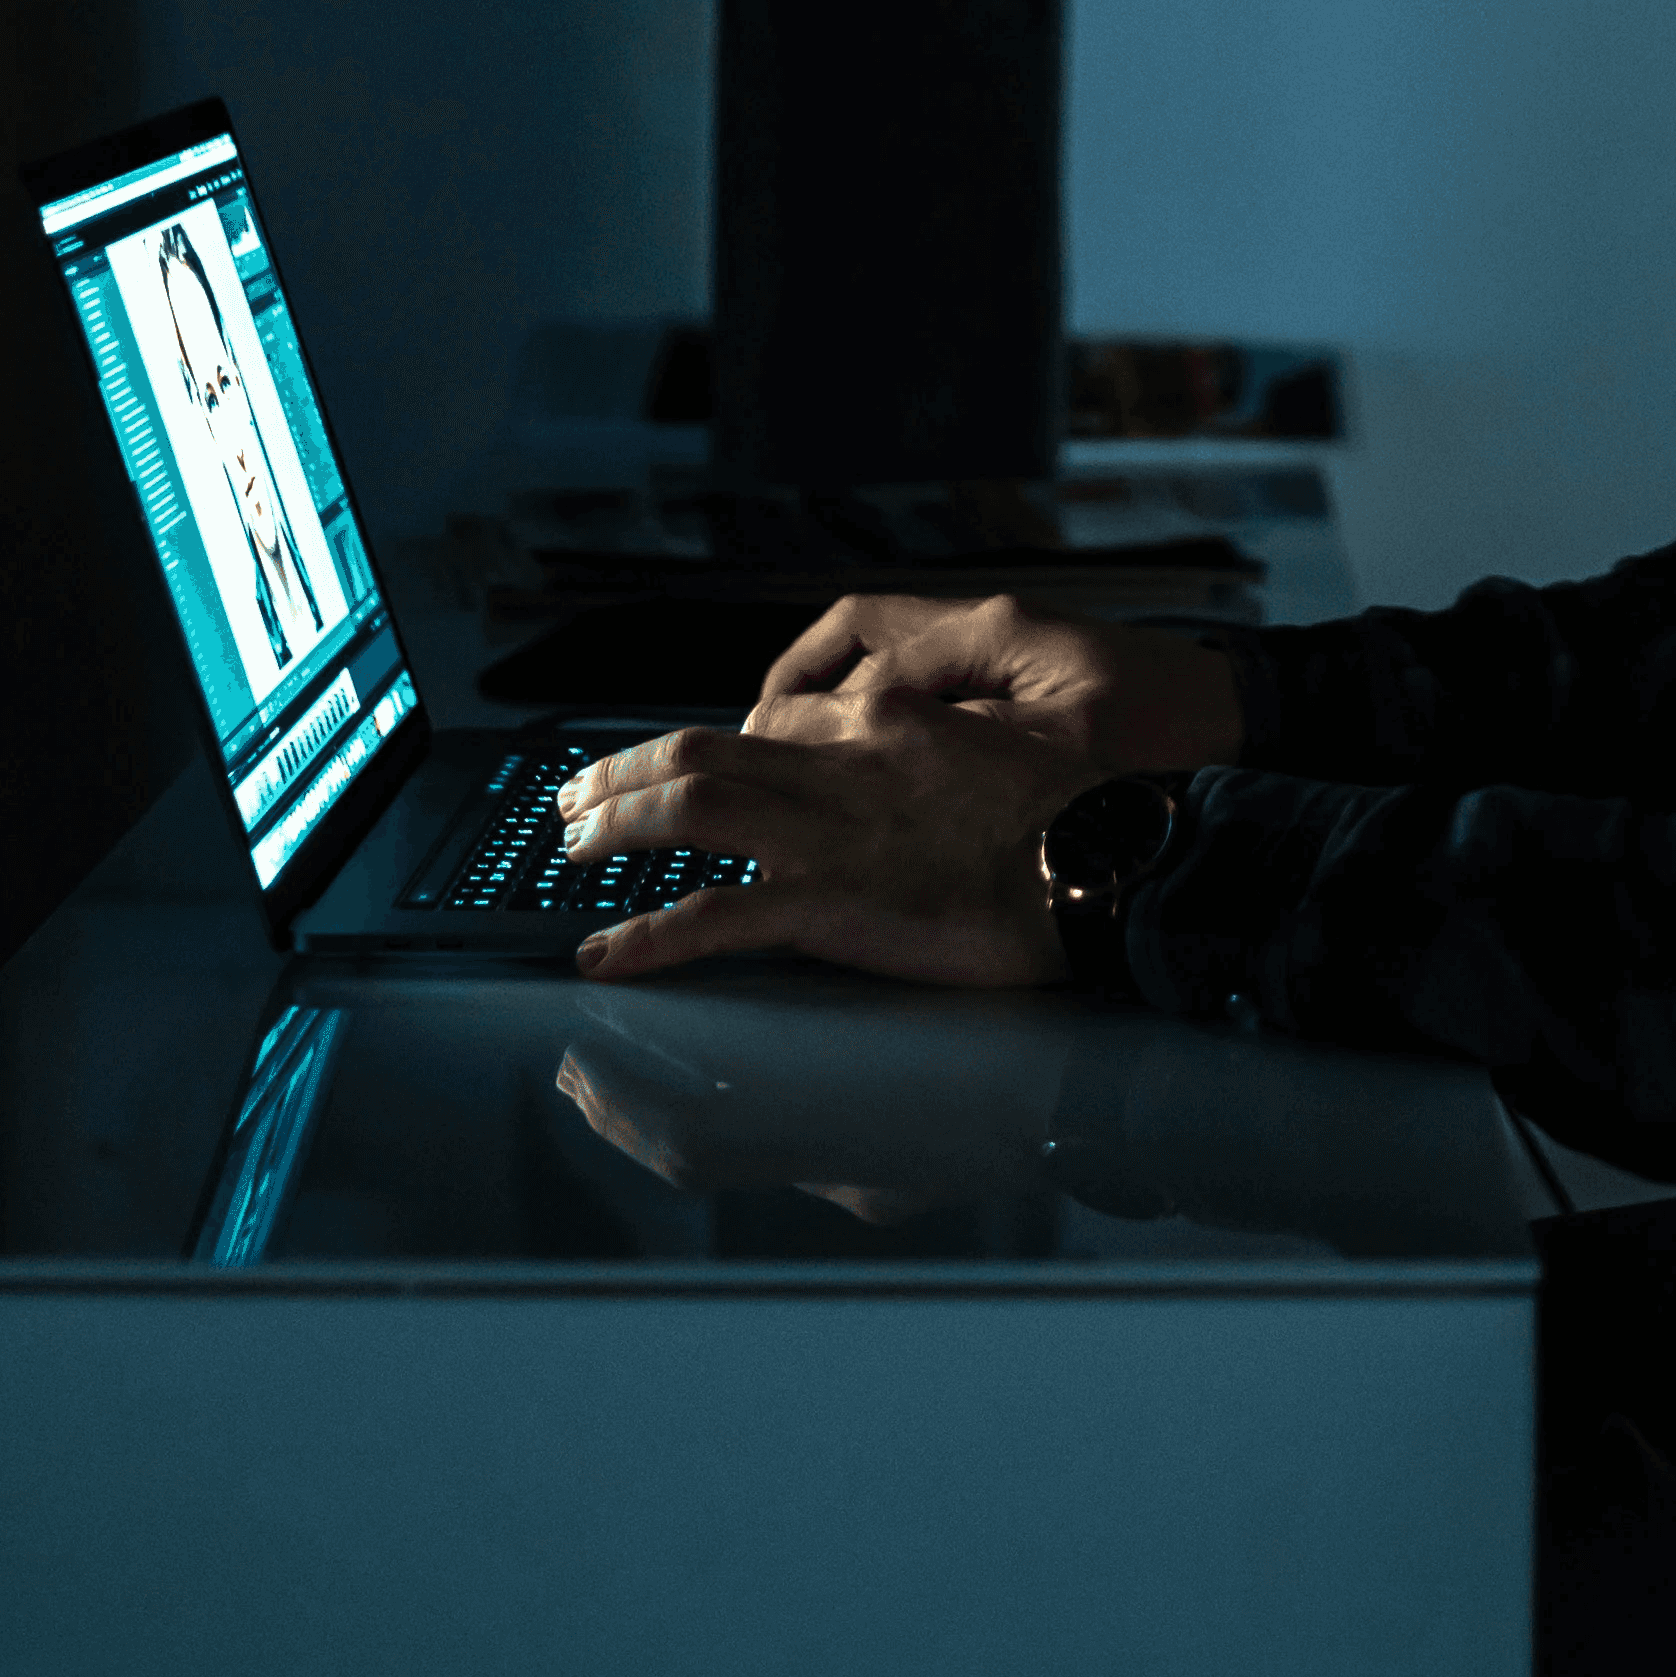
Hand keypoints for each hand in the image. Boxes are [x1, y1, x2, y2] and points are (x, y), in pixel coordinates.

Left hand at [552, 681, 1080, 989]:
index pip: (771, 720)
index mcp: (887, 724)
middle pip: (700, 751)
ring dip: (614, 826)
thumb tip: (908, 764)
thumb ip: (938, 751)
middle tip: (576, 796)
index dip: (709, 748)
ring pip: (687, 808)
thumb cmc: (1076, 820)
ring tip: (570, 851)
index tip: (680, 769)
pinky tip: (606, 955)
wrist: (1105, 862)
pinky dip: (647, 937)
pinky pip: (714, 917)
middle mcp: (841, 763)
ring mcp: (829, 832)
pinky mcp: (828, 902)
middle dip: (623, 770)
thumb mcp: (1002, 753)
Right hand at [749, 593, 1242, 783]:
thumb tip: (889, 744)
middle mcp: (986, 626)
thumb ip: (975, 739)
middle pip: (859, 634)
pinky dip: (875, 704)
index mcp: (993, 631)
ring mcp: (998, 646)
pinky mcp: (1014, 675)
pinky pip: (919, 677)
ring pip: (882, 650)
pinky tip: (861, 756)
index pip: (873, 668)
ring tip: (786, 744)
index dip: (820, 719)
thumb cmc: (1172, 728)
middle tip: (755, 741)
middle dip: (798, 682)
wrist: (1244, 717)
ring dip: (829, 688)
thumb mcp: (1071, 741)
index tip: (780, 763)